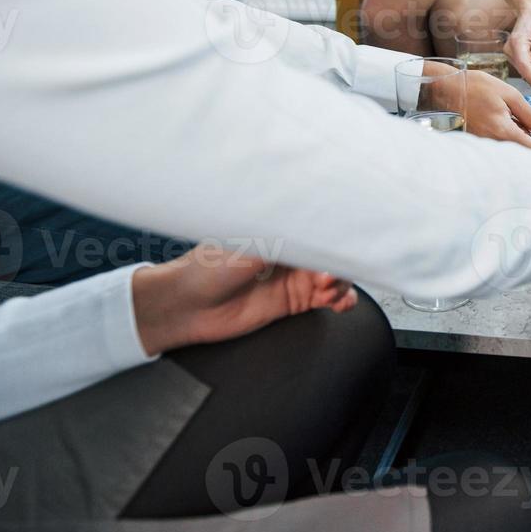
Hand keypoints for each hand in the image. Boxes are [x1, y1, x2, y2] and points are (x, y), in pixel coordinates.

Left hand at [133, 244, 356, 356]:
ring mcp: (294, 276)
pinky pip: (327, 299)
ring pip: (336, 275)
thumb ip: (285, 238)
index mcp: (281, 228)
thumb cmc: (207, 267)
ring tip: (329, 290)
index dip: (335, 234)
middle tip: (329, 273)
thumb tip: (318, 230)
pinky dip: (341, 300)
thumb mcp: (248, 244)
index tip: (345, 241)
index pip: (320, 225)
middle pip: (332, 251)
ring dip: (342, 282)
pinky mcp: (294, 301)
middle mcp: (291, 250)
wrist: (185, 306)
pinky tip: (339, 303)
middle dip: (341, 261)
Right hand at [463, 69, 530, 151]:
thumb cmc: (479, 87)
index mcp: (503, 131)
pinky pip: (502, 143)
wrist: (449, 88)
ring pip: (513, 148)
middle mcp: (494, 142)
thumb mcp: (510, 96)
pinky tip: (512, 122)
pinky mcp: (481, 141)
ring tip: (527, 122)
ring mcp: (486, 143)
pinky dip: (511, 136)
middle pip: (524, 151)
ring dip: (524, 138)